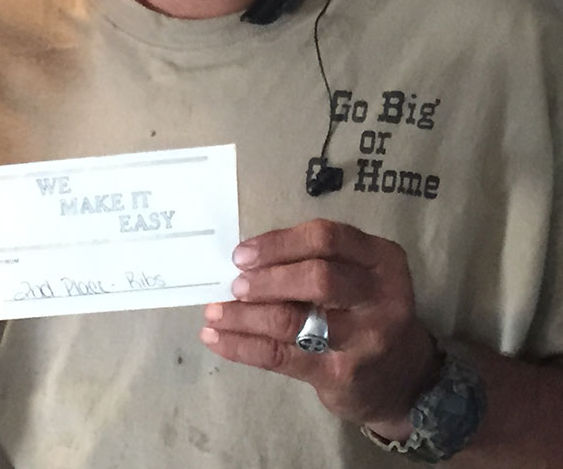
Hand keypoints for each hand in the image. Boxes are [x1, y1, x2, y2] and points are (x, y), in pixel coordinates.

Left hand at [199, 219, 438, 434]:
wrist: (402, 379)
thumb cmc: (364, 312)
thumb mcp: (357, 276)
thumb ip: (314, 260)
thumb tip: (244, 260)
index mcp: (381, 260)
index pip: (326, 238)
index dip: (278, 243)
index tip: (242, 254)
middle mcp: (381, 297)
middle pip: (317, 278)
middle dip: (267, 280)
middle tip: (234, 285)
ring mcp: (364, 339)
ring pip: (294, 321)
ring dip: (245, 316)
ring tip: (214, 313)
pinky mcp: (341, 374)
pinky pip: (281, 356)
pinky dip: (242, 346)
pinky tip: (217, 339)